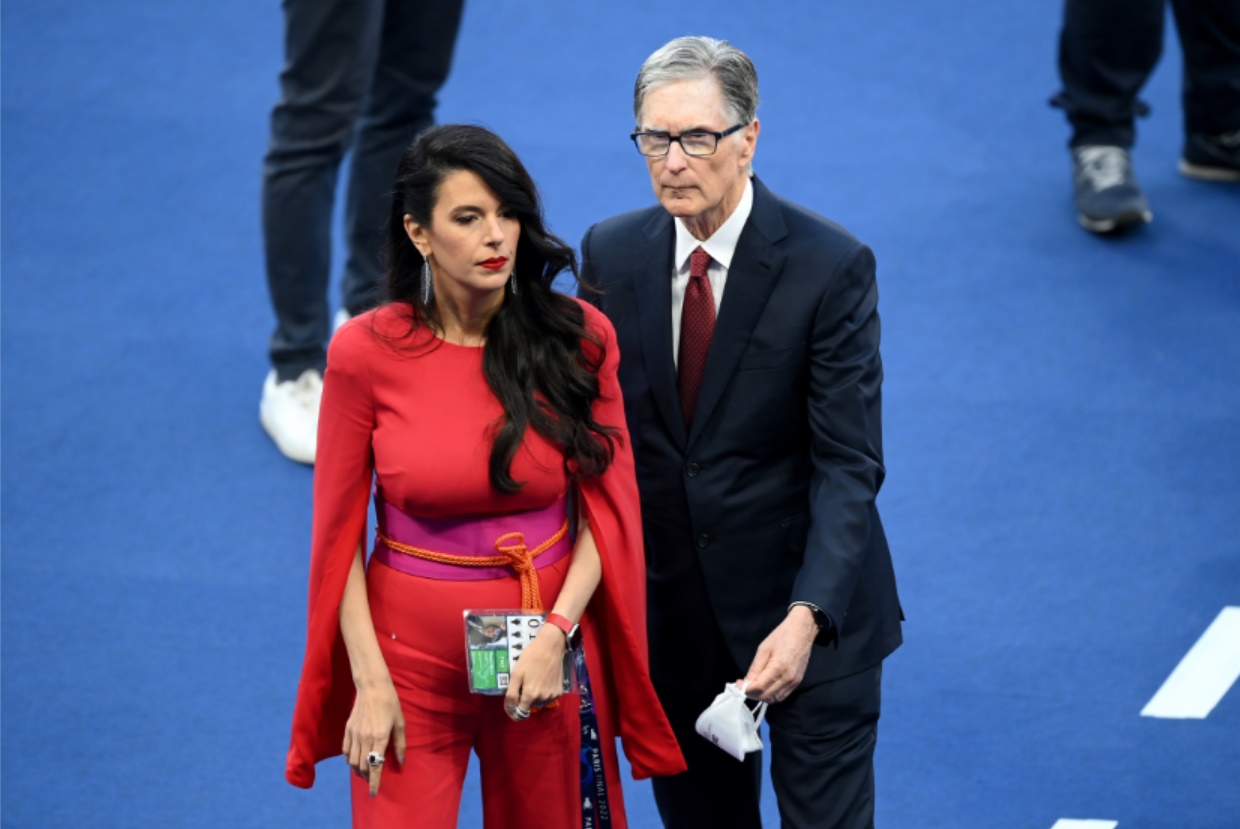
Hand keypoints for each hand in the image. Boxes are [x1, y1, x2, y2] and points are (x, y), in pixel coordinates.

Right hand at [342, 679, 405, 796]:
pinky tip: (354, 762)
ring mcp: (354, 734)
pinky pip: (345, 751)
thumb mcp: (400, 723)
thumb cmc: (390, 703)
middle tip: (372, 782)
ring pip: (352, 761)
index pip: (375, 766)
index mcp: (379, 737)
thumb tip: (401, 762)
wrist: (372, 687)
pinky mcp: (348, 730)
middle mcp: (365, 738)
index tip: (373, 793)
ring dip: (358, 771)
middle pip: (362, 766)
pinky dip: (349, 760)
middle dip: (367, 777)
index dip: (374, 782)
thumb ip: (400, 745)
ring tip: (364, 774)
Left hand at [504, 625, 566, 720]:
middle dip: (525, 699)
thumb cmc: (531, 657)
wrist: (551, 646)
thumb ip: (511, 693)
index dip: (514, 711)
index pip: (520, 714)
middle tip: (525, 683)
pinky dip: (544, 693)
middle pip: (530, 707)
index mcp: (530, 695)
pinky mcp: (559, 691)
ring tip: (534, 680)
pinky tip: (543, 680)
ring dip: (535, 697)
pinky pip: (548, 698)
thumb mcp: (516, 674)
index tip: (513, 703)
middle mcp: (542, 699)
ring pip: (539, 703)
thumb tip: (509, 709)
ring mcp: (552, 695)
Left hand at [741, 606, 817, 703]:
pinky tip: (765, 686)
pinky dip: (772, 694)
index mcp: (778, 668)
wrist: (802, 631)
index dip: (746, 689)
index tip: (738, 684)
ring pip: (774, 699)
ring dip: (762, 696)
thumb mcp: (763, 649)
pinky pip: (782, 696)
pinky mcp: (798, 682)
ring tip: (754, 686)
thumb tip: (746, 683)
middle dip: (752, 694)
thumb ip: (755, 668)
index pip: (759, 688)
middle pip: (766, 697)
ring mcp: (794, 682)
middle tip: (744, 685)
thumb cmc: (782, 636)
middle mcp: (788, 679)